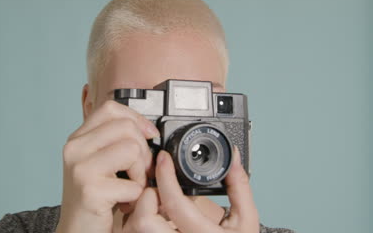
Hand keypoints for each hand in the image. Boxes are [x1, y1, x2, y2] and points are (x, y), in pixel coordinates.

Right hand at [56, 100, 159, 232]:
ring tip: (131, 187)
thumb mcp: (99, 162)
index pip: (110, 109)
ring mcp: (81, 168)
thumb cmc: (93, 198)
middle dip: (143, 151)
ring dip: (141, 173)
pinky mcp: (91, 190)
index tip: (148, 135)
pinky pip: (133, 183)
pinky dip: (136, 195)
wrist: (77, 231)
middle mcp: (75, 149)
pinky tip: (124, 202)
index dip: (136, 119)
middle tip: (140, 172)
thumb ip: (114, 141)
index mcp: (78, 139)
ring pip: (132, 149)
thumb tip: (147, 129)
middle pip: (126, 127)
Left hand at [123, 147, 258, 232]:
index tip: (164, 159)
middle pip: (143, 221)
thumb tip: (231, 157)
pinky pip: (138, 232)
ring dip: (143, 208)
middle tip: (158, 188)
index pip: (174, 204)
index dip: (165, 176)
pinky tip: (159, 215)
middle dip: (148, 197)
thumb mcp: (246, 219)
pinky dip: (143, 219)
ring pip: (136, 227)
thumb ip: (239, 186)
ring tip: (159, 202)